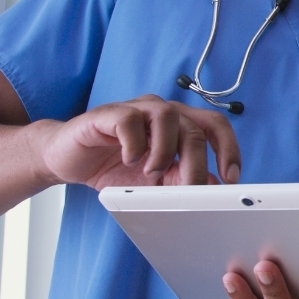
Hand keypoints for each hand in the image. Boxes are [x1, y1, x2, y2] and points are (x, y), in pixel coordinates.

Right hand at [36, 94, 240, 188]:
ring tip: (152, 174)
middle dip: (195, 164)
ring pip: (167, 117)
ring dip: (164, 152)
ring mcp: (136, 109)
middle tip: (188, 190)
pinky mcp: (108, 114)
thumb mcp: (155, 181)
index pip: (215, 126)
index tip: (230, 178)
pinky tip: (129, 160)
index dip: (228, 149)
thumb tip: (214, 189)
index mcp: (178, 124)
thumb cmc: (114, 166)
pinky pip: (130, 120)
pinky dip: (134, 144)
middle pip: (193, 128)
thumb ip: (182, 180)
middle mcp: (161, 112)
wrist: (67, 158)